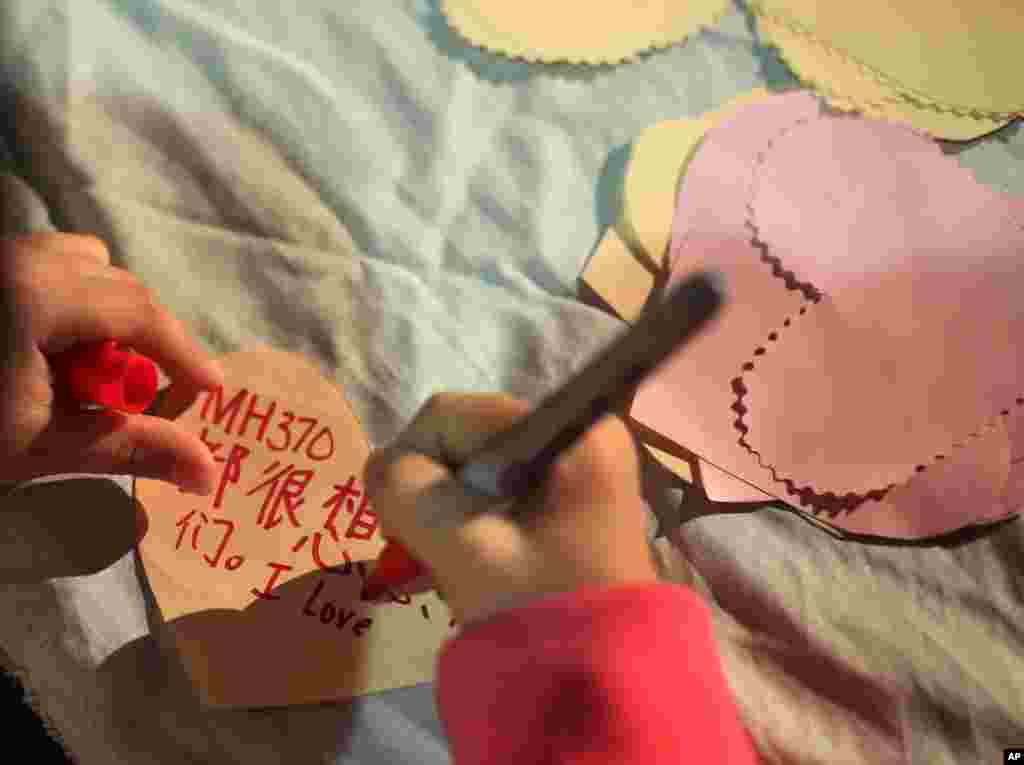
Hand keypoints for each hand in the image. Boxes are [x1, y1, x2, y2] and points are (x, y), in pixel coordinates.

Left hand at [0, 233, 224, 493]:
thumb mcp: (44, 448)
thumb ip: (132, 448)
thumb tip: (212, 474)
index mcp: (35, 295)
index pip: (139, 313)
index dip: (184, 355)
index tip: (212, 394)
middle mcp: (16, 258)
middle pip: (117, 286)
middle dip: (144, 343)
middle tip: (142, 399)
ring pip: (80, 266)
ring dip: (103, 317)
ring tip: (82, 376)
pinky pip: (44, 267)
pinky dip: (65, 305)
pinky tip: (42, 355)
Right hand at [364, 392, 657, 624]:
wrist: (603, 677)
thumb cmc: (537, 610)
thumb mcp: (460, 550)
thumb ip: (406, 492)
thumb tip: (384, 467)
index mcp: (566, 431)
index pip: (449, 417)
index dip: (411, 469)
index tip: (408, 534)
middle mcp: (581, 431)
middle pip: (464, 439)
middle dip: (433, 496)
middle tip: (426, 557)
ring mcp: (582, 462)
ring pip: (477, 466)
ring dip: (448, 514)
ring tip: (448, 568)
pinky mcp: (575, 493)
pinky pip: (501, 488)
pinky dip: (474, 522)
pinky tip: (469, 565)